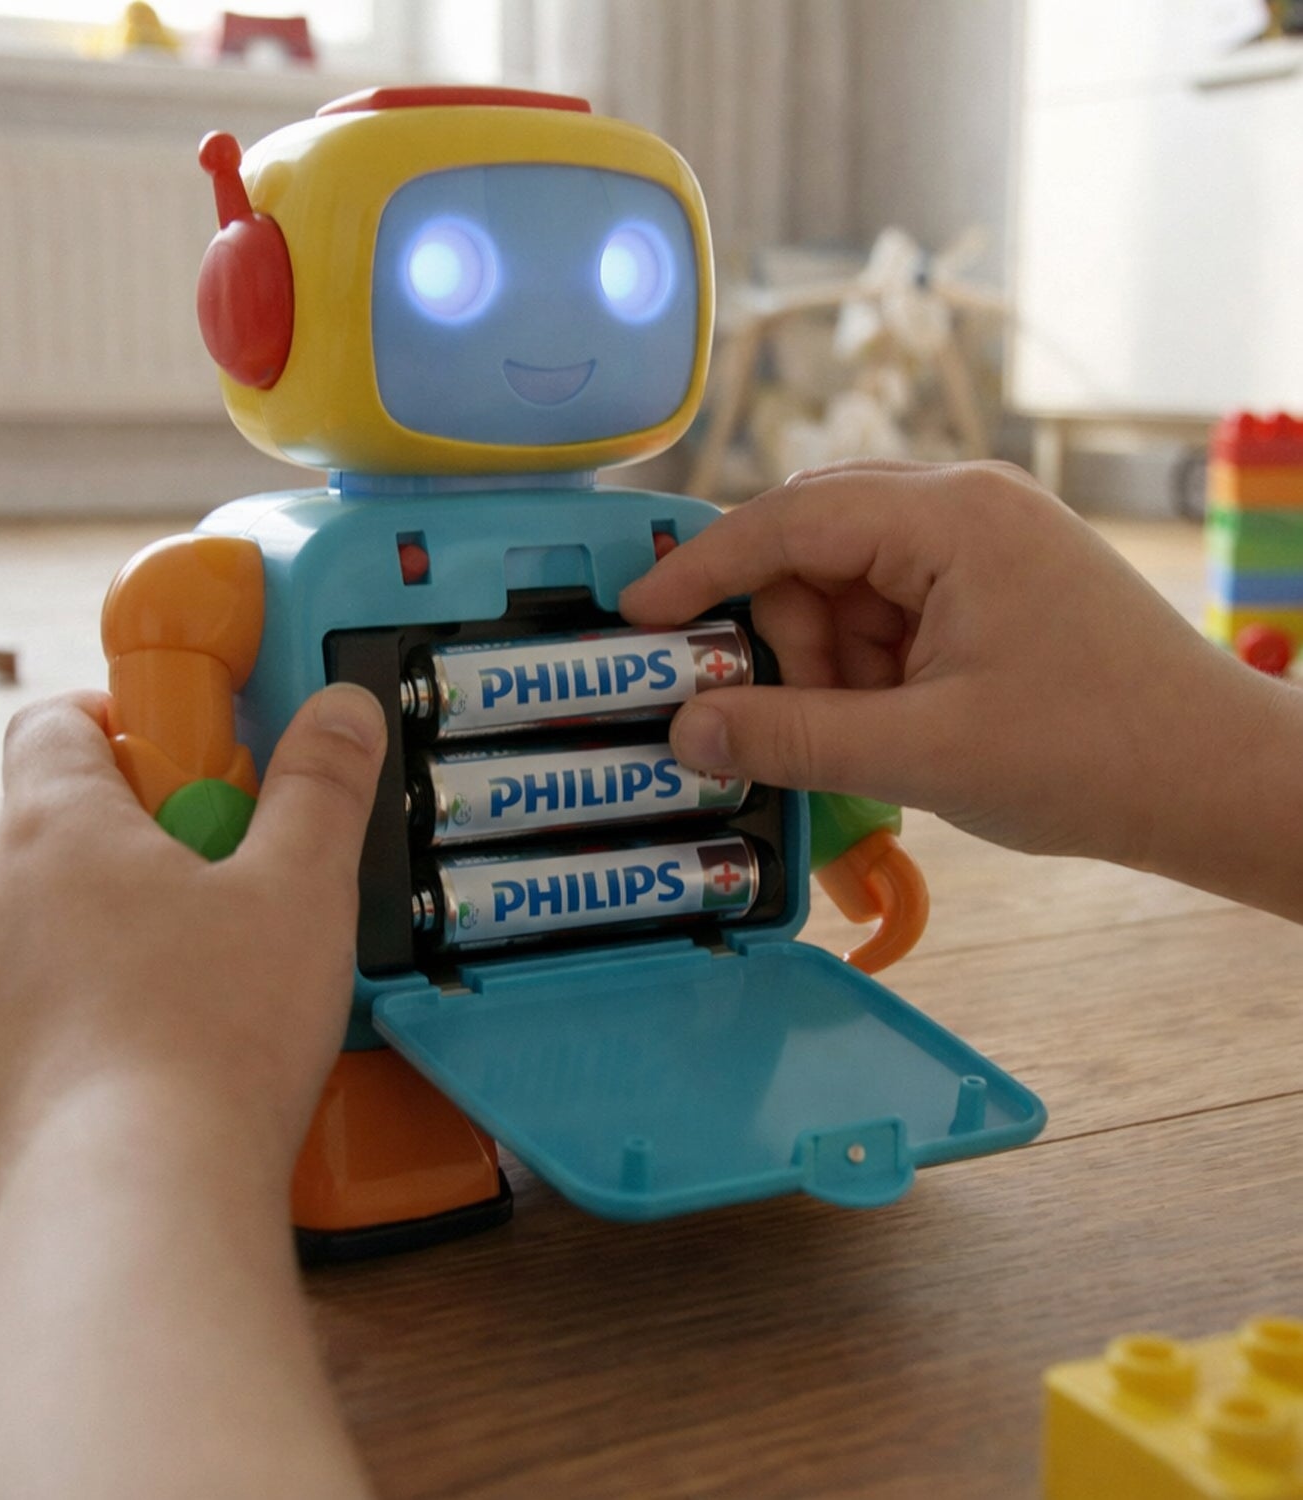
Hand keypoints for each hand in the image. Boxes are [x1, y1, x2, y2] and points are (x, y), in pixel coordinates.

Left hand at [0, 682, 386, 1224]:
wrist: (139, 1199)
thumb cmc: (218, 1036)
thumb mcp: (301, 889)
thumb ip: (321, 786)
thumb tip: (340, 710)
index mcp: (55, 828)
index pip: (53, 722)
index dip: (117, 722)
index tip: (179, 759)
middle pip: (28, 817)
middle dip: (106, 825)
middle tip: (195, 867)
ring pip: (12, 918)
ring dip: (77, 918)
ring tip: (175, 967)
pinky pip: (6, 1012)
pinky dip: (58, 1009)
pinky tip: (139, 1050)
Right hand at [621, 461, 1298, 893]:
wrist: (1219, 781)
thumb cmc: (1096, 757)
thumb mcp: (922, 753)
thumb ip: (791, 736)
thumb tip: (687, 727)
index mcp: (951, 517)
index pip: (787, 516)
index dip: (701, 566)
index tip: (637, 612)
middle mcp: (965, 504)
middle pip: (812, 542)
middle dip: (781, 631)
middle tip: (775, 712)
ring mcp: (984, 539)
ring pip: (847, 579)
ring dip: (827, 657)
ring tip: (866, 732)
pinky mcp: (994, 580)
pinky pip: (891, 604)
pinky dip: (867, 663)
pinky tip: (892, 720)